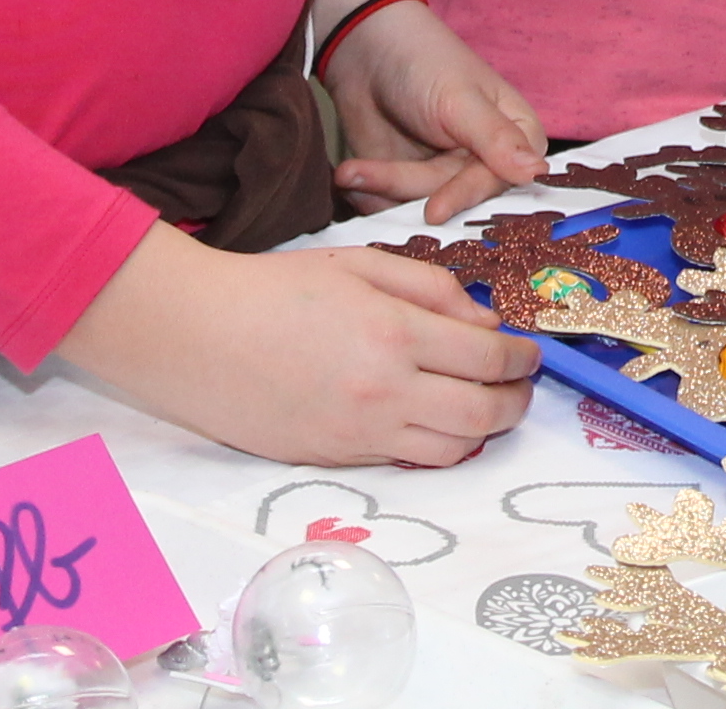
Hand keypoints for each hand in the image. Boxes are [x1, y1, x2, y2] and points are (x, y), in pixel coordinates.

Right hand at [54, 223, 535, 466]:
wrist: (195, 338)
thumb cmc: (275, 289)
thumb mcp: (361, 265)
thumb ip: (432, 290)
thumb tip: (486, 323)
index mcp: (394, 334)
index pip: (488, 358)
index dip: (521, 358)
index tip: (529, 352)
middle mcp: (383, 392)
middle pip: (480, 416)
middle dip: (514, 403)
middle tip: (521, 388)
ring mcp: (357, 433)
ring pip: (449, 451)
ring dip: (481, 433)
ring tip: (487, 408)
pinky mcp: (334, 459)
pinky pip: (404, 460)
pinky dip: (434, 446)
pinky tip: (436, 422)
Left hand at [321, 0, 549, 223]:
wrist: (365, 50)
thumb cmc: (426, 61)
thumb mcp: (461, 99)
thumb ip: (497, 139)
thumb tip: (537, 172)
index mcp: (514, 140)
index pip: (497, 181)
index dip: (466, 196)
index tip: (434, 211)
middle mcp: (482, 164)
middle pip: (452, 199)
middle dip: (408, 187)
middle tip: (368, 176)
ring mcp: (441, 177)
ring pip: (416, 205)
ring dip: (380, 188)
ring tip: (350, 171)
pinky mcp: (404, 185)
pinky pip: (388, 208)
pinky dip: (367, 193)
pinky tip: (351, 173)